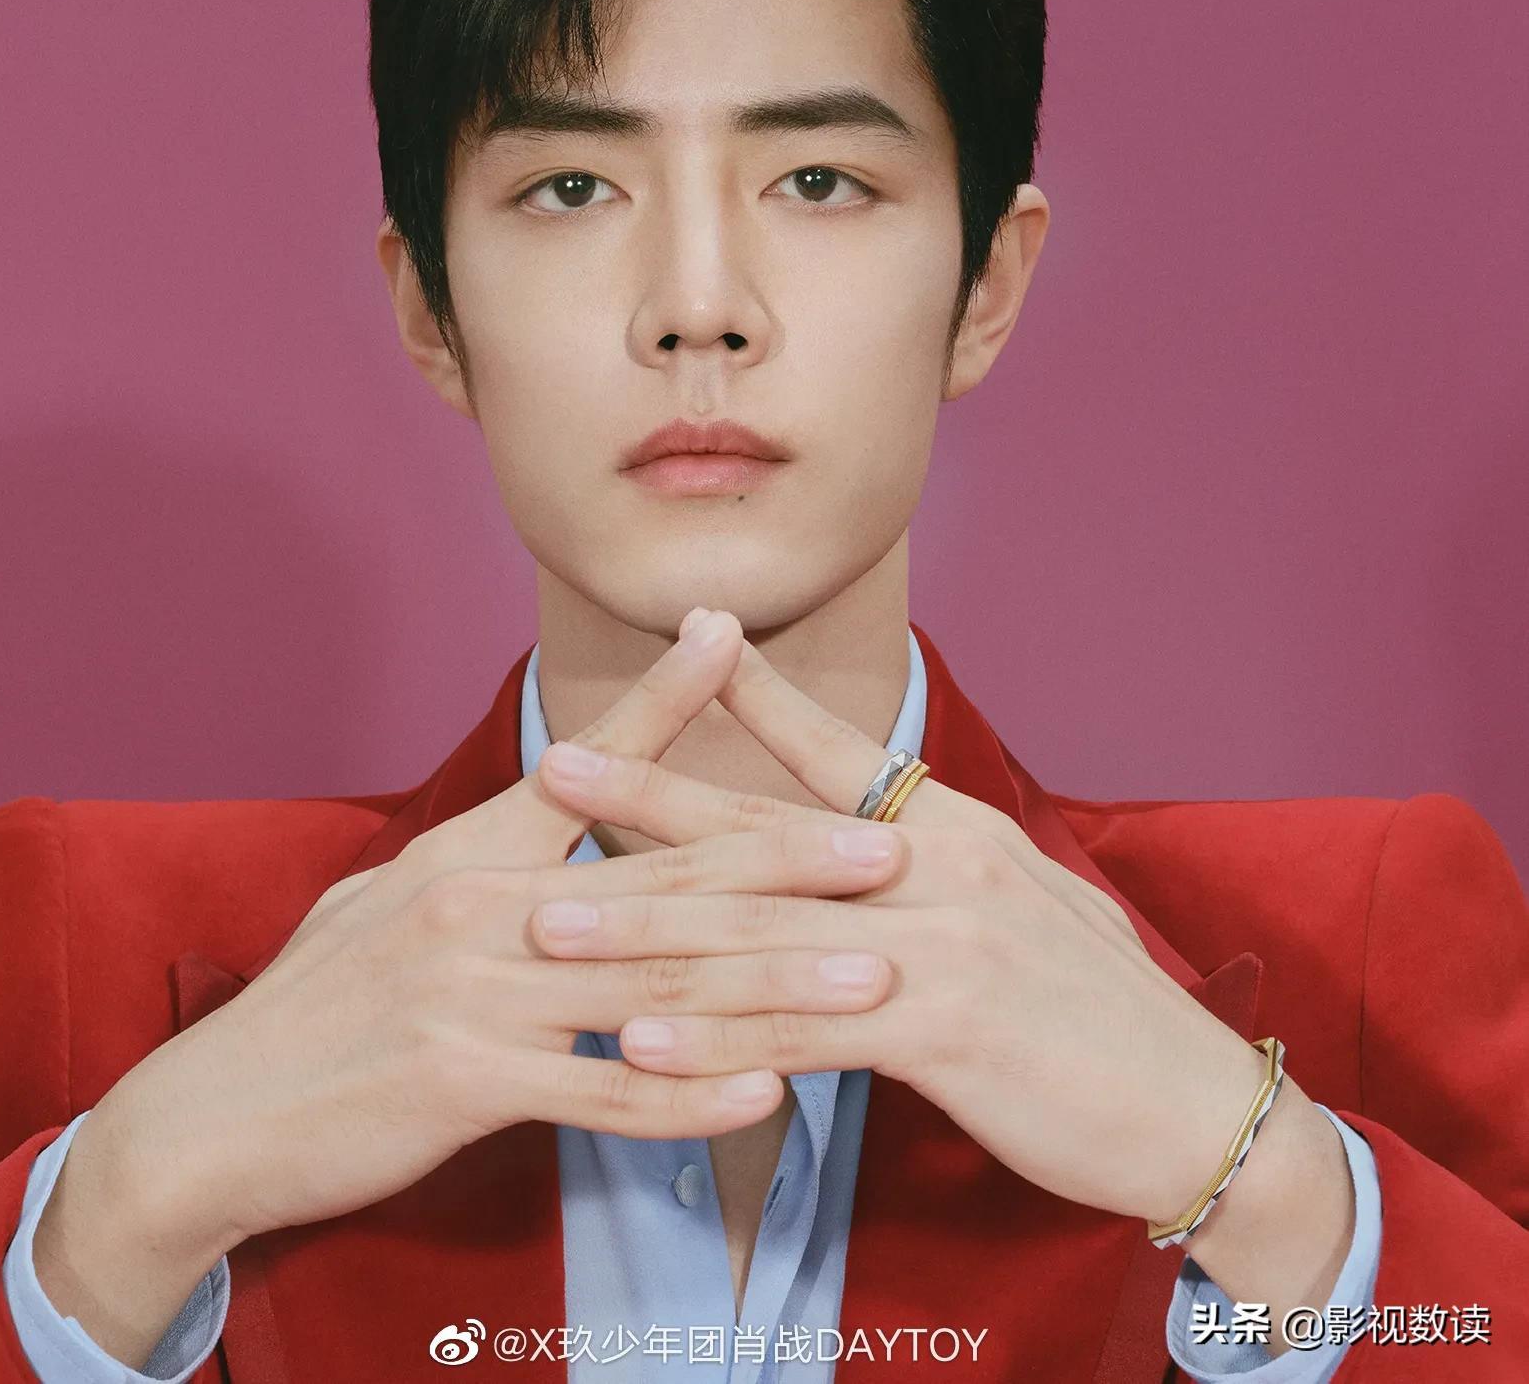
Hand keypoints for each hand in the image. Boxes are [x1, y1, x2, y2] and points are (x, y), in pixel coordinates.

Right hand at [84, 611, 895, 1255]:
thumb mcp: (400, 894)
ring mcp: (473, 994)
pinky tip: (767, 1095)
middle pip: (660, 880)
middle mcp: (479, 907)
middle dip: (785, 864)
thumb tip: (567, 794)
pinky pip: (600, 1091)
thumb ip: (494, 851)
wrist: (216, 1110)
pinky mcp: (463, 1083)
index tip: (733, 637)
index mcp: (471, 855)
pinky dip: (688, 1095)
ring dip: (773, 986)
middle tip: (887, 849)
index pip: (588, 770)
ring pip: (653, 984)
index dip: (666, 702)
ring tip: (871, 978)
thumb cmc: (324, 999)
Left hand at [529, 608, 1276, 1228]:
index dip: (749, 700)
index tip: (680, 643)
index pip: (834, 752)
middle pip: (768, 832)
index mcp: (954, 829)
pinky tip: (639, 1041)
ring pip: (765, 931)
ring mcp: (945, 940)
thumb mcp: (1016, 906)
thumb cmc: (1093, 1012)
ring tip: (551, 925)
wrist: (1199, 1107)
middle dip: (649, 799)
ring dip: (647, 931)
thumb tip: (865, 842)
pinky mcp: (948, 1027)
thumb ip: (933, 871)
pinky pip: (802, 1031)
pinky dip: (714, 1036)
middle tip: (551, 764)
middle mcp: (943, 864)